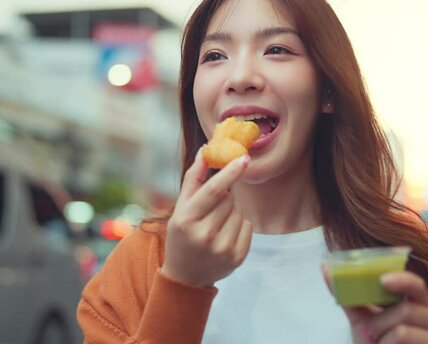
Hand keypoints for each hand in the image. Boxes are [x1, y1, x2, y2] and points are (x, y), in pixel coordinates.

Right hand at [160, 149, 252, 287]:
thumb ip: (193, 179)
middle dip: (223, 197)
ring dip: (231, 212)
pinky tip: (225, 236)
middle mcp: (205, 235)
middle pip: (228, 198)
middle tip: (210, 212)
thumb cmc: (182, 235)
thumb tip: (205, 151)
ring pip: (239, 211)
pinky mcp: (237, 257)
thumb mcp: (180, 208)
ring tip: (215, 226)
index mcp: (186, 220)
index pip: (213, 191)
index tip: (244, 159)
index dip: (229, 173)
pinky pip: (248, 225)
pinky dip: (239, 226)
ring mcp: (222, 248)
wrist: (186, 276)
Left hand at [322, 265, 427, 343]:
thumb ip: (348, 296)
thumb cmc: (377, 343)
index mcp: (416, 302)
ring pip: (402, 329)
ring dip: (381, 338)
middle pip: (406, 309)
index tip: (382, 279)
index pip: (415, 284)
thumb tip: (326, 267)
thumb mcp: (360, 320)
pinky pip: (405, 340)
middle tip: (369, 333)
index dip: (401, 279)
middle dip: (378, 323)